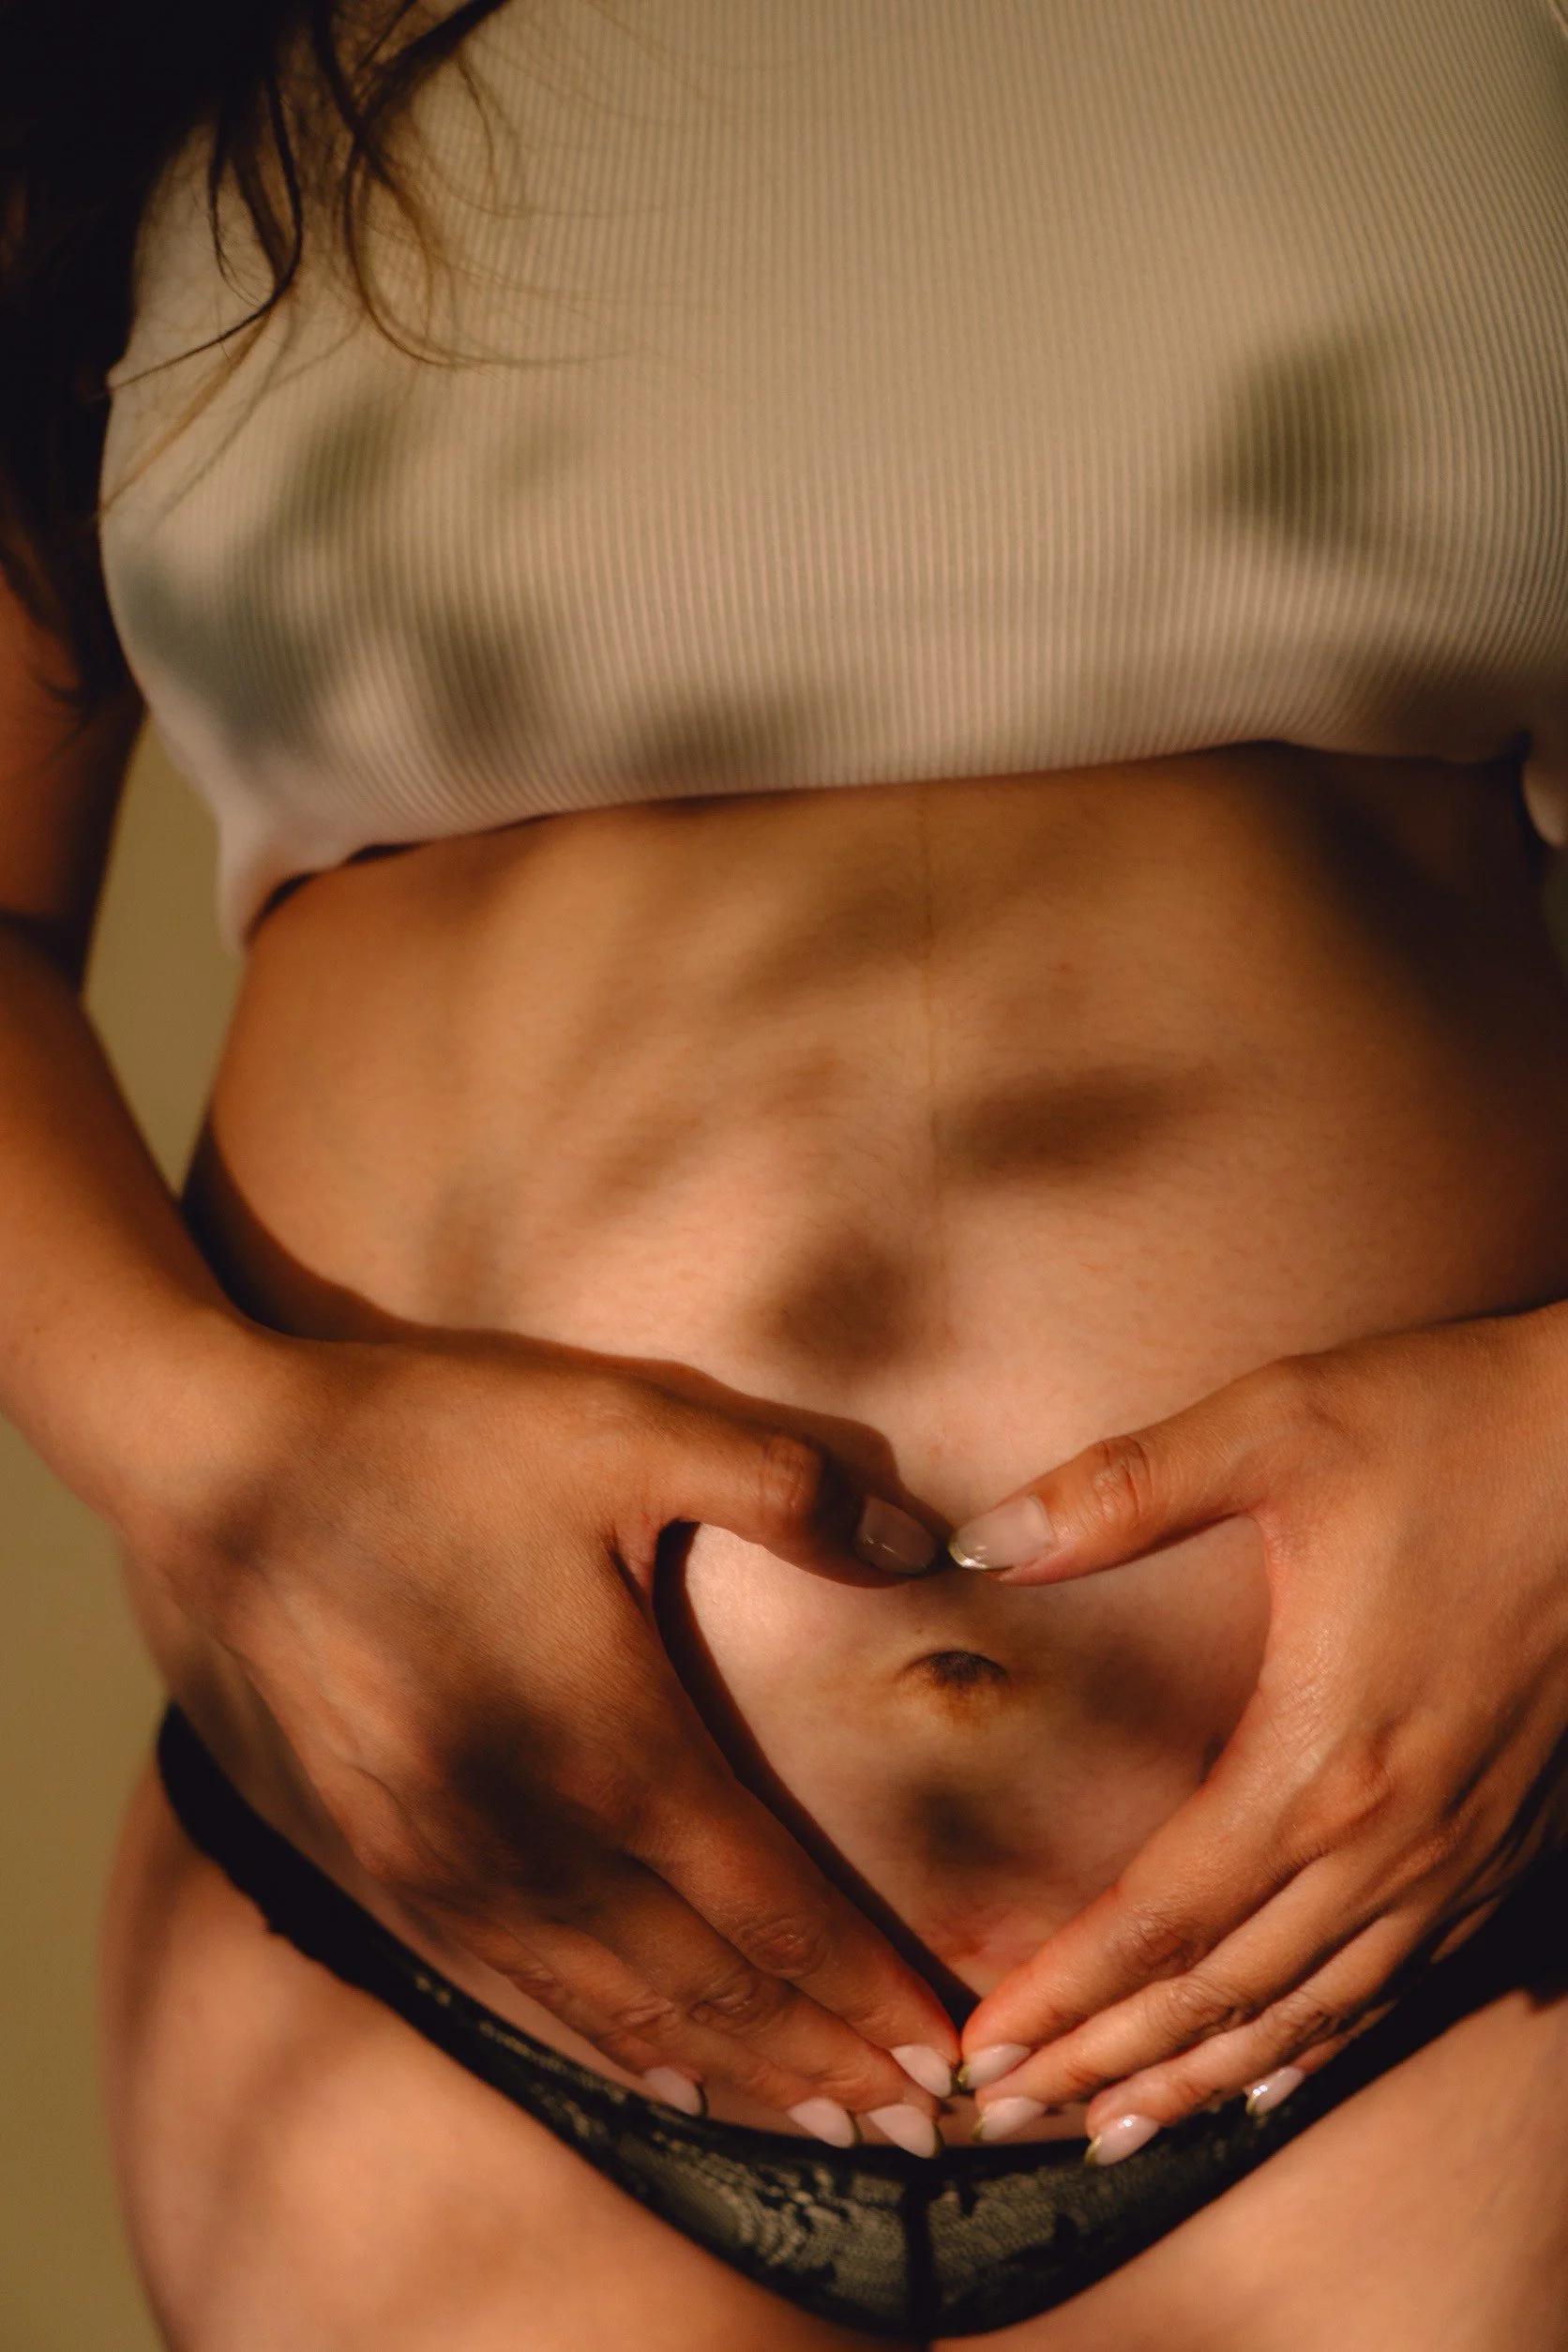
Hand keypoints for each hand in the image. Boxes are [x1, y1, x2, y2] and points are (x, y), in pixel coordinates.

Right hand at [142, 1325, 956, 2144]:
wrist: (230, 1477)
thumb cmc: (436, 1445)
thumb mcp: (625, 1426)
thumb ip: (786, 1485)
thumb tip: (923, 1541)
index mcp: (615, 1746)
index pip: (774, 1913)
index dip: (866, 1994)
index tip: (943, 2058)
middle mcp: (539, 1839)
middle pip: (713, 1992)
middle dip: (824, 2063)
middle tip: (916, 2126)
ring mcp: (453, 1866)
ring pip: (622, 2011)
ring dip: (733, 2075)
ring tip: (819, 2123)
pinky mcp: (388, 1864)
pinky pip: (524, 1988)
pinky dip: (612, 2044)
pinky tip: (658, 2067)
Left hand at [950, 1309, 1567, 2152]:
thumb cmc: (1452, 1426)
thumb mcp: (1275, 1427)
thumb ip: (1121, 1491)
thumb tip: (979, 1539)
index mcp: (1319, 1758)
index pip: (1158, 1922)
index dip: (1061, 1998)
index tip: (976, 2055)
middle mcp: (1392, 1838)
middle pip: (1223, 1995)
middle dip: (1104, 2066)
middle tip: (1001, 2119)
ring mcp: (1459, 1850)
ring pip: (1312, 2011)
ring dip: (1202, 2076)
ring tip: (1113, 2128)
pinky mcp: (1505, 1836)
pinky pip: (1401, 1981)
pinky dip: (1320, 2041)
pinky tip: (1275, 2068)